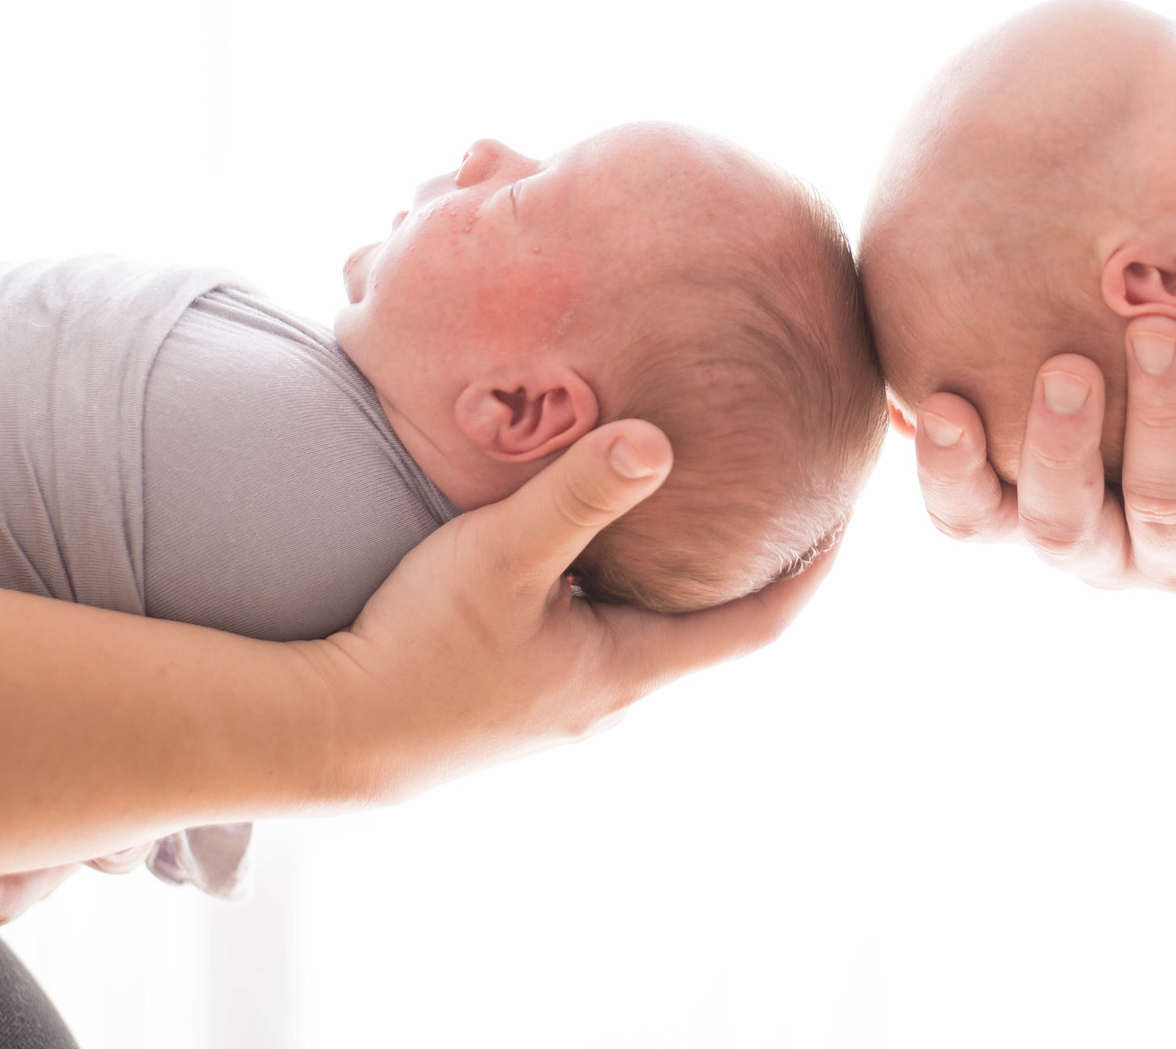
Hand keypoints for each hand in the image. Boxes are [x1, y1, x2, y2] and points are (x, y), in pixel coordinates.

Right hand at [310, 420, 836, 799]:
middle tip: (785, 490)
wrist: (325, 735)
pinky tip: (597, 545)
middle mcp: (611, 697)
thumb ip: (577, 496)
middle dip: (755, 563)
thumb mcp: (499, 557)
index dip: (815, 568)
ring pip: (651, 629)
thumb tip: (658, 439)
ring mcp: (566, 704)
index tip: (850, 509)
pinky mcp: (520, 696)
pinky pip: (599, 632)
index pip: (762, 623)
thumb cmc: (414, 650)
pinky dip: (624, 586)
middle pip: (714, 626)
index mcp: (630, 669)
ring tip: (699, 504)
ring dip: (683, 576)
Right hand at [911, 309, 1175, 589]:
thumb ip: (1000, 348)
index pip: (970, 517)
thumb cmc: (1149, 362)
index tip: (943, 404)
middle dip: (1060, 447)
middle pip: (1062, 525)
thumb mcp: (1077, 357)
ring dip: (1159, 414)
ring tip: (1159, 330)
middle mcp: (1107, 550)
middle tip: (1066, 367)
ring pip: (1165, 502)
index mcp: (1039, 514)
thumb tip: (913, 308)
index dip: (950, 474)